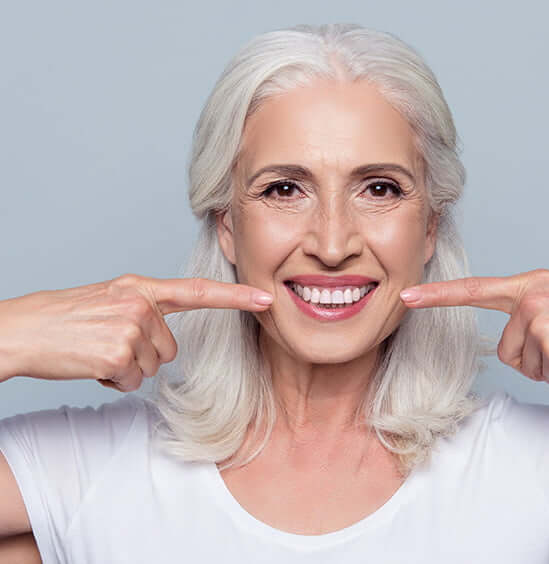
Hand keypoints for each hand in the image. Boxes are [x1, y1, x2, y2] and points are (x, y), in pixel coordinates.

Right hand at [0, 273, 272, 391]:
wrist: (22, 329)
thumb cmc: (66, 318)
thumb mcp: (110, 299)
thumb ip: (145, 308)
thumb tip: (167, 337)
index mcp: (141, 287)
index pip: (197, 291)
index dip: (235, 297)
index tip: (265, 299)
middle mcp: (141, 303)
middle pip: (171, 348)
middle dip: (144, 354)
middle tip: (108, 343)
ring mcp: (131, 327)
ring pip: (153, 367)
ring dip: (127, 368)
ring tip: (97, 350)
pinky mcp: (119, 353)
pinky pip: (132, 381)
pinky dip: (112, 380)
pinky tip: (91, 364)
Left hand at [400, 269, 548, 385]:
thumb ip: (530, 312)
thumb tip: (515, 344)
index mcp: (529, 285)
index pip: (474, 290)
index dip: (438, 296)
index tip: (407, 297)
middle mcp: (529, 299)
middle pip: (507, 353)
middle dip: (538, 360)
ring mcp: (539, 320)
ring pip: (529, 369)